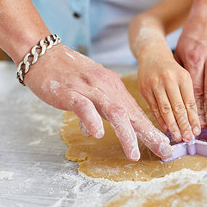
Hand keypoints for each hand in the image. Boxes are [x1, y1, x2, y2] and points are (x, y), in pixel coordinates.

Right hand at [23, 44, 172, 160]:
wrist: (42, 52)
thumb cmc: (65, 74)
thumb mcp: (89, 92)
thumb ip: (96, 110)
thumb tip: (97, 132)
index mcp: (114, 89)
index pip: (136, 113)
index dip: (151, 130)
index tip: (165, 146)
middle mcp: (107, 88)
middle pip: (132, 114)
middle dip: (150, 135)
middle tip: (164, 152)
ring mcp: (89, 89)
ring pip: (114, 112)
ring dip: (126, 134)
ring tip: (134, 154)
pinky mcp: (70, 92)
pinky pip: (84, 107)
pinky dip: (92, 120)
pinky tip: (98, 134)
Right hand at [137, 55, 199, 142]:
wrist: (152, 54)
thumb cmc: (172, 69)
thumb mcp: (184, 77)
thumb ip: (188, 96)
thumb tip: (194, 120)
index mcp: (183, 77)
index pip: (190, 102)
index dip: (193, 119)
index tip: (197, 131)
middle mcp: (169, 80)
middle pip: (178, 107)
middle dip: (183, 125)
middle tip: (188, 138)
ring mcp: (155, 84)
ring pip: (165, 109)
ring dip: (172, 125)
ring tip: (177, 137)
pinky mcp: (145, 89)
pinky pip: (154, 108)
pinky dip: (160, 119)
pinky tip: (166, 128)